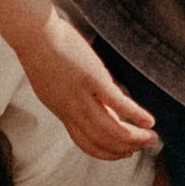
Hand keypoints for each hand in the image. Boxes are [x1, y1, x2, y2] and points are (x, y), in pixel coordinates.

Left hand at [14, 5, 157, 160]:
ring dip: (134, 138)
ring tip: (152, 138)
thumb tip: (91, 100)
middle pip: (102, 141)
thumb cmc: (41, 49)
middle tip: (145, 147)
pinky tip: (149, 121)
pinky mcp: (92, 78)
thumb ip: (71, 96)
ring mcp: (82, 95)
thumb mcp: (52, 83)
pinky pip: (116, 103)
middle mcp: (71, 109)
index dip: (108, 153)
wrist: (32, 32)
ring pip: (110, 129)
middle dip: (126, 148)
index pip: (86, 143)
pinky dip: (135, 114)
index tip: (125, 153)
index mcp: (62, 111)